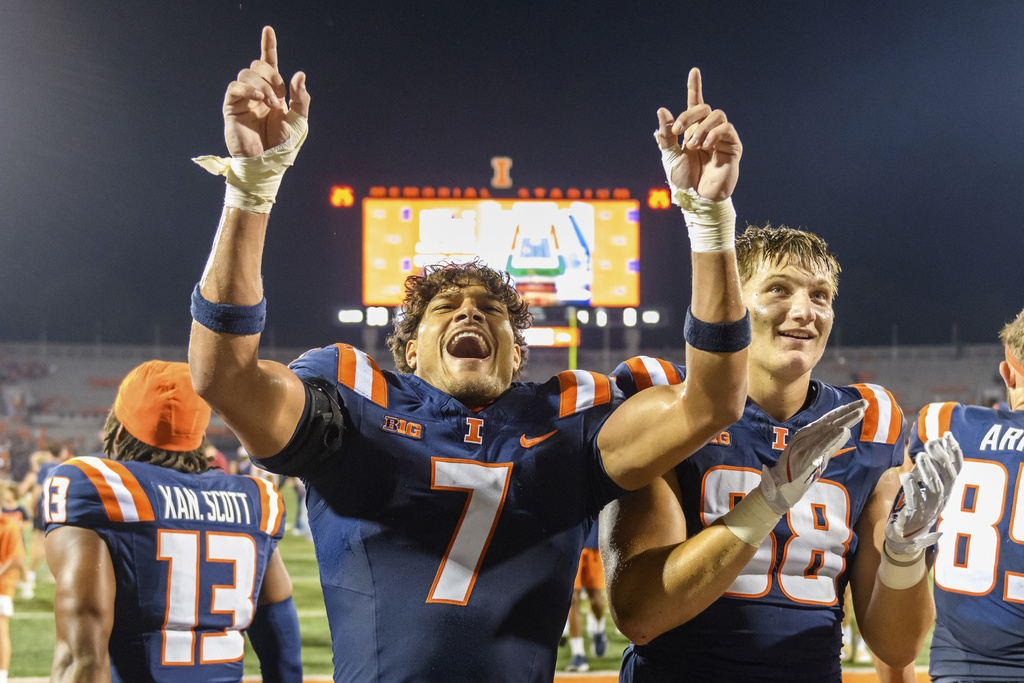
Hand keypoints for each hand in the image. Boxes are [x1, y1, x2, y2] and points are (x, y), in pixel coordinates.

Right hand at [223, 26, 310, 157]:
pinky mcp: (231, 108)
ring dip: (262, 85)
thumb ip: (302, 98)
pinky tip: (258, 99)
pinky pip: (234, 88)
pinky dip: (247, 89)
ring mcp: (243, 99)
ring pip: (246, 74)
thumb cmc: (283, 145)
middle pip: (257, 66)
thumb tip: (299, 74)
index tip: (268, 30)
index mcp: (273, 92)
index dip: (268, 46)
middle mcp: (257, 92)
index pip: (268, 64)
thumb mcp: (299, 121)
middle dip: (271, 75)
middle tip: (280, 95)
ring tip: (270, 103)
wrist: (267, 163)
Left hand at [656, 68, 741, 200]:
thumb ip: (666, 135)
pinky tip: (706, 146)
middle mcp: (708, 130)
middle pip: (703, 107)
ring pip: (716, 115)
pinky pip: (726, 129)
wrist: (697, 198)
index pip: (695, 104)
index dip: (695, 87)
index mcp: (692, 130)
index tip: (694, 71)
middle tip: (678, 133)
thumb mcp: (670, 156)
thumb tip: (662, 110)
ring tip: (693, 147)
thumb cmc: (683, 180)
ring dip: (701, 128)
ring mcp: (721, 137)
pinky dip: (714, 134)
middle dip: (688, 116)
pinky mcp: (733, 146)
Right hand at [759, 400, 867, 515]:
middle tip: (864, 403)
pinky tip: (843, 430)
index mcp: (808, 433)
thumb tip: (846, 432)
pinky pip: (821, 445)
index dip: (845, 410)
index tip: (860, 404)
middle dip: (848, 411)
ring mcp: (805, 444)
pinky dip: (832, 437)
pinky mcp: (806, 456)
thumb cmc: (797, 470)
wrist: (780, 485)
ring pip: (828, 430)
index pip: (829, 419)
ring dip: (844, 421)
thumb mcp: (817, 454)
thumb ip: (832, 443)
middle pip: (830, 420)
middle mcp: (806, 435)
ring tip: (859, 413)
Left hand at [884, 432, 963, 557]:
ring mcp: (930, 508)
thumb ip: (929, 468)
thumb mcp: (925, 484)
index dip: (954, 452)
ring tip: (921, 455)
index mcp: (947, 490)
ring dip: (929, 470)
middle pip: (947, 477)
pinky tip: (906, 476)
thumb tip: (934, 443)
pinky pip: (917, 500)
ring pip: (935, 488)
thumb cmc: (916, 504)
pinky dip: (912, 487)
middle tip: (930, 442)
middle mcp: (942, 498)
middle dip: (941, 457)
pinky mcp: (916, 515)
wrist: (907, 533)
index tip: (947, 435)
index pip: (956, 469)